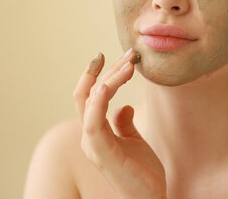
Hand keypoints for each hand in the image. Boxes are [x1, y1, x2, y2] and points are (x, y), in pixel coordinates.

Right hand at [73, 49, 166, 198]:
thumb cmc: (141, 173)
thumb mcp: (134, 140)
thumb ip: (124, 124)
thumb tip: (124, 107)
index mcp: (96, 132)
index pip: (89, 97)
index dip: (95, 75)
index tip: (108, 55)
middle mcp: (90, 136)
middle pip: (86, 94)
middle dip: (102, 71)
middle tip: (125, 54)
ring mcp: (93, 145)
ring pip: (91, 102)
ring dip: (108, 80)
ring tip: (128, 65)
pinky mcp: (102, 153)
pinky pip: (94, 122)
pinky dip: (98, 101)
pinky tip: (109, 85)